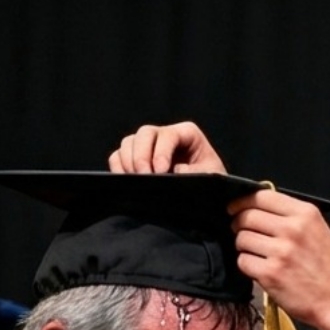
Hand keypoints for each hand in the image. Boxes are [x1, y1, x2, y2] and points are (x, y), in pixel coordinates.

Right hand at [109, 121, 227, 173]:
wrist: (206, 195)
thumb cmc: (210, 182)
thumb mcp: (210, 176)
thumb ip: (194, 173)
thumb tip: (174, 171)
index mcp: (186, 134)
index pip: (168, 135)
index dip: (162, 151)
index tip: (161, 171)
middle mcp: (164, 136)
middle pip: (144, 134)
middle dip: (141, 156)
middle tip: (144, 177)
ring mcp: (148, 147)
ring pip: (129, 143)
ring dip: (129, 162)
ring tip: (137, 182)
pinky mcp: (135, 160)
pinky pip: (118, 157)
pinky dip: (118, 168)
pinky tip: (128, 183)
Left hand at [229, 189, 329, 329]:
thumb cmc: (329, 269)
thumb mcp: (318, 230)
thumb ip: (292, 217)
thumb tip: (258, 209)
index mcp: (305, 214)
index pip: (262, 196)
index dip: (242, 201)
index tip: (235, 208)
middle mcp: (293, 229)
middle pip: (247, 216)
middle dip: (238, 224)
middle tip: (241, 233)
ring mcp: (281, 251)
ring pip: (242, 239)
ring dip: (244, 247)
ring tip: (257, 255)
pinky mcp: (270, 273)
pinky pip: (243, 261)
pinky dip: (247, 266)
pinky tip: (260, 270)